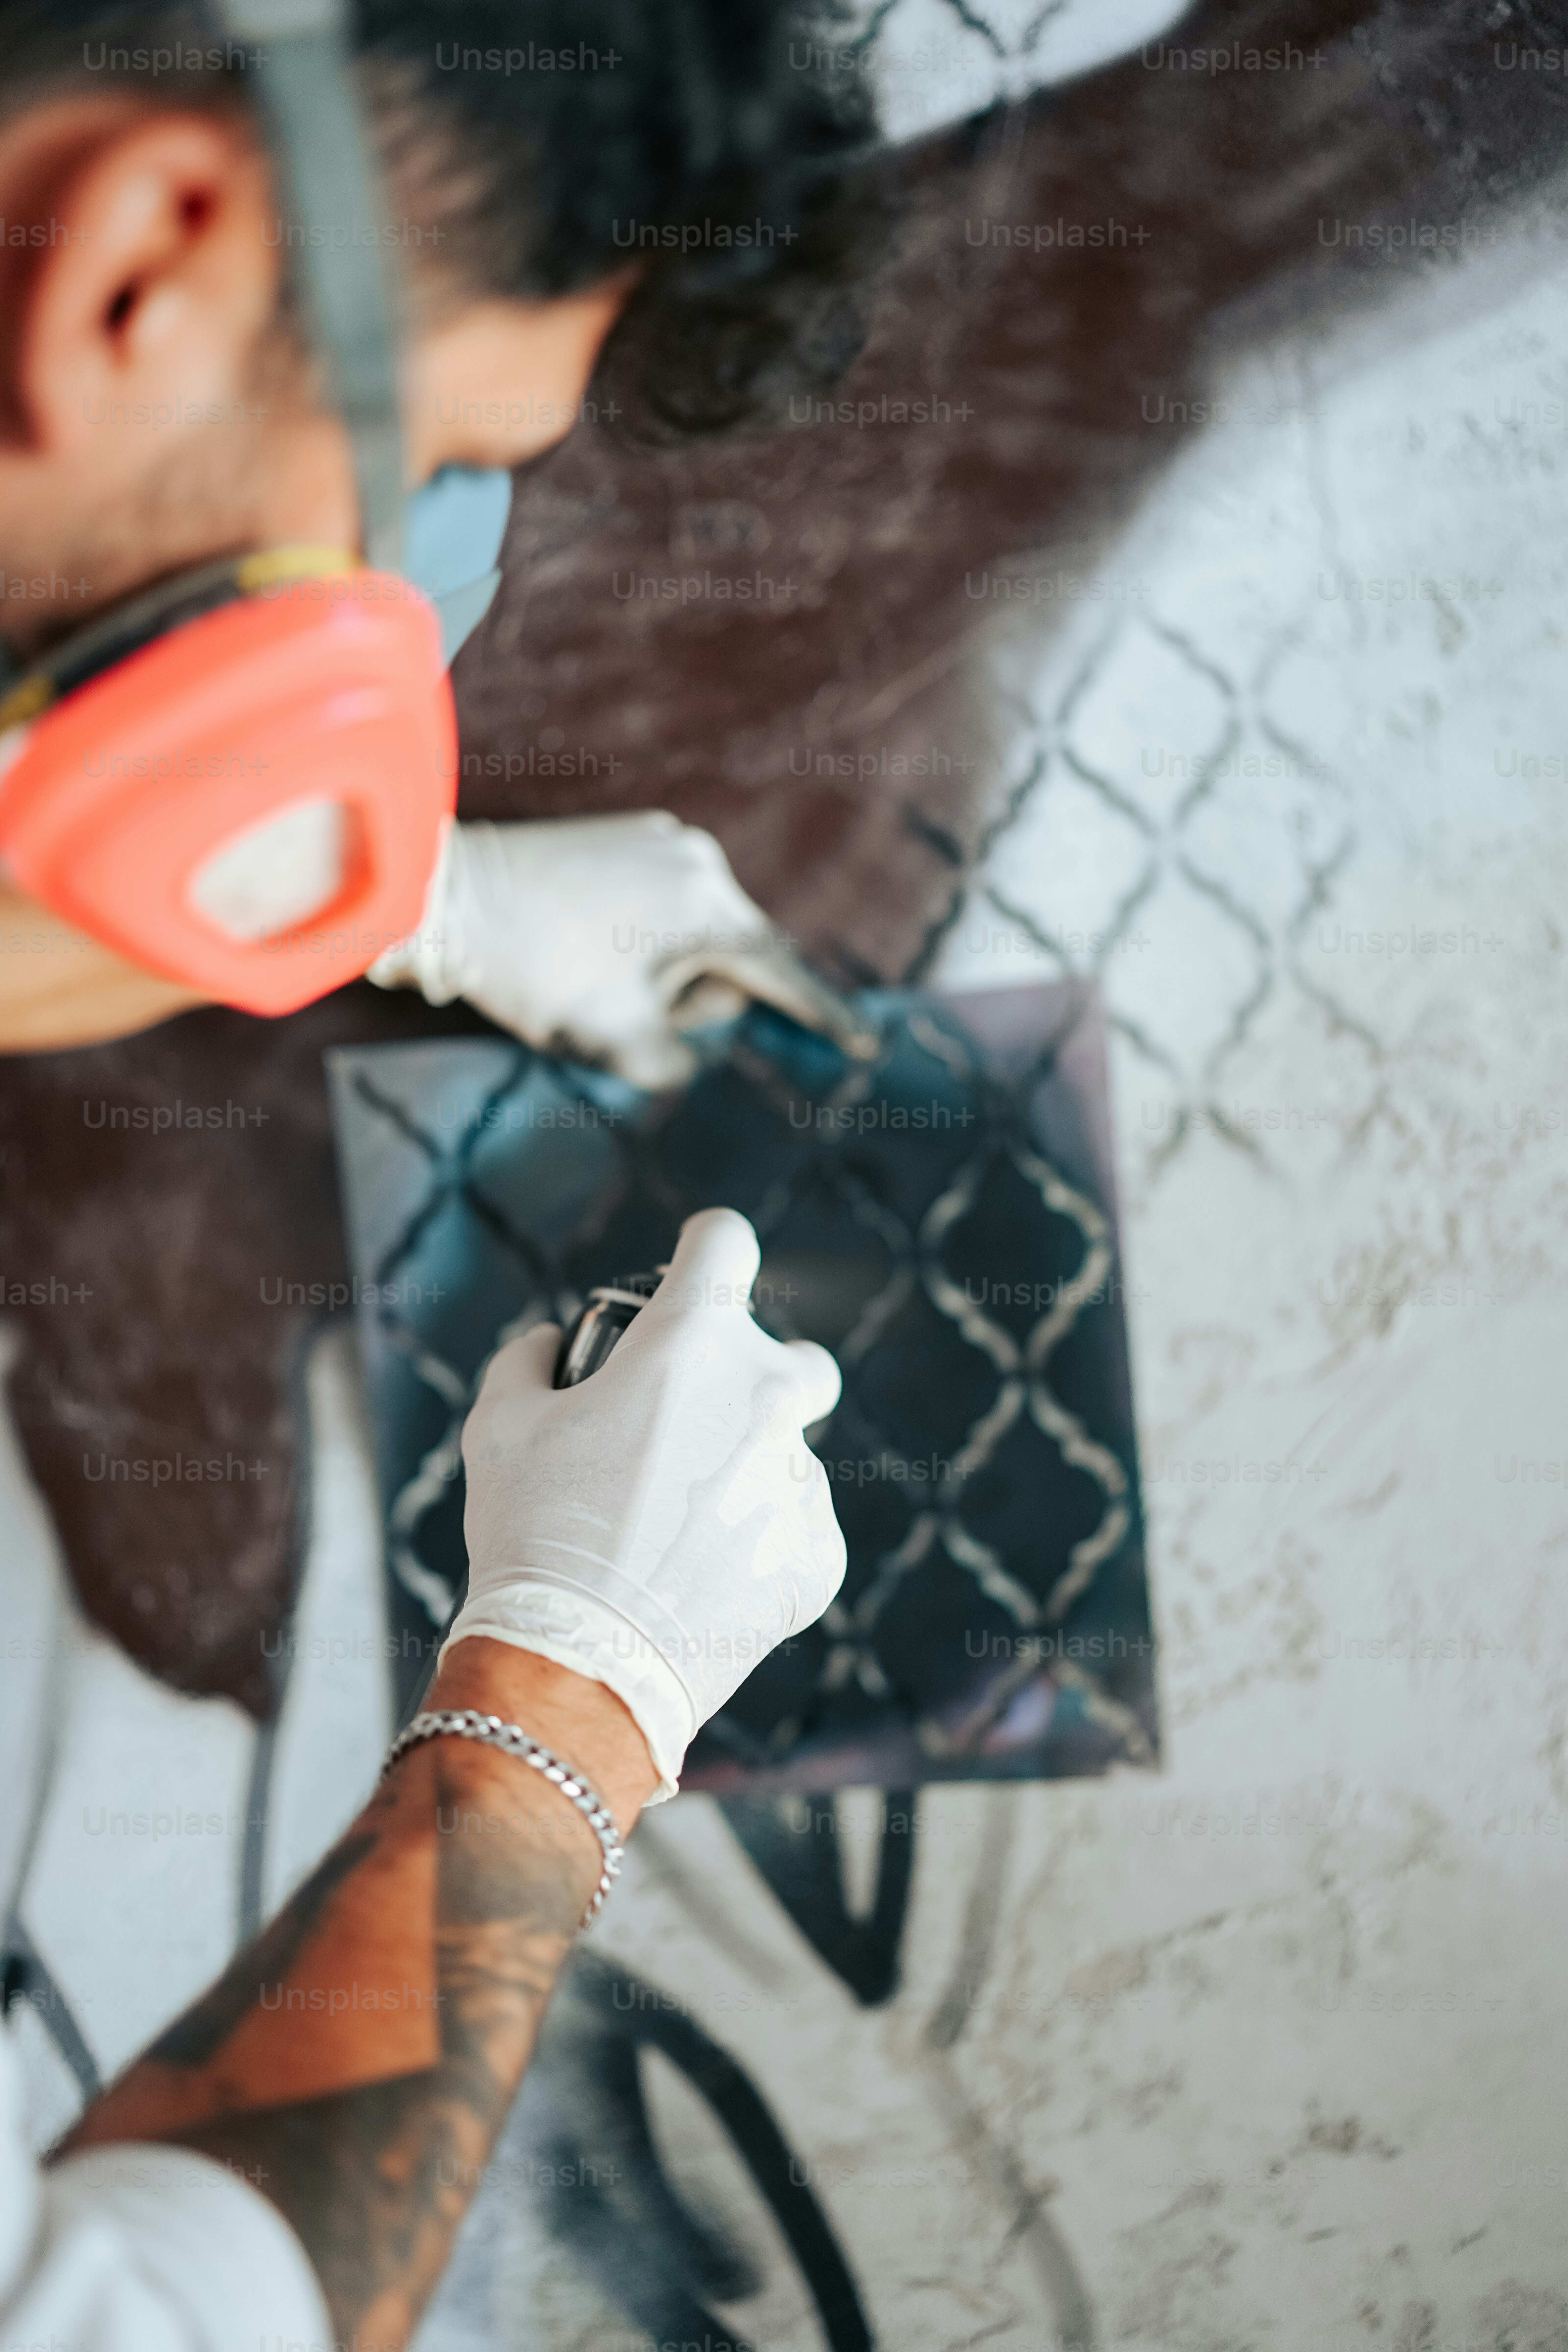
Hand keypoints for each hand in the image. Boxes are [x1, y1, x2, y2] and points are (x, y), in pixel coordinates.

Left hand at [369, 811, 876, 1087]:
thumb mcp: (620, 1043)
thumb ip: (681, 1057)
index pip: (785, 977)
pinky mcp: (623, 833)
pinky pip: (656, 901)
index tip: (860, 1048)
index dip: (822, 1020)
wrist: (446, 898)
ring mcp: (661, 839)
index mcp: (714, 912)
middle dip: (696, 1000)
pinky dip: (635, 938)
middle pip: (734, 956)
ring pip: (692, 931)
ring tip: (588, 979)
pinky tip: (580, 949)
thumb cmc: (537, 972)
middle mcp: (700, 863)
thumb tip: (689, 1037)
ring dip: (660, 971)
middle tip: (626, 1016)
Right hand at [447, 1206, 845, 1797]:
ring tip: (672, 1537)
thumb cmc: (533, 1532)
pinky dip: (757, 1547)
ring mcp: (801, 1479)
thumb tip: (554, 1345)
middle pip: (792, 1362)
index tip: (689, 1281)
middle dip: (750, 1385)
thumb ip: (531, 1358)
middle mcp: (766, 1397)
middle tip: (691, 1435)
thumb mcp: (500, 1423)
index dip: (703, 1254)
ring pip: (788, 1458)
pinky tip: (700, 1583)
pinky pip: (796, 1530)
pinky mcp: (818, 1554)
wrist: (579, 1666)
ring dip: (744, 1478)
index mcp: (693, 1342)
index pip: (725, 1242)